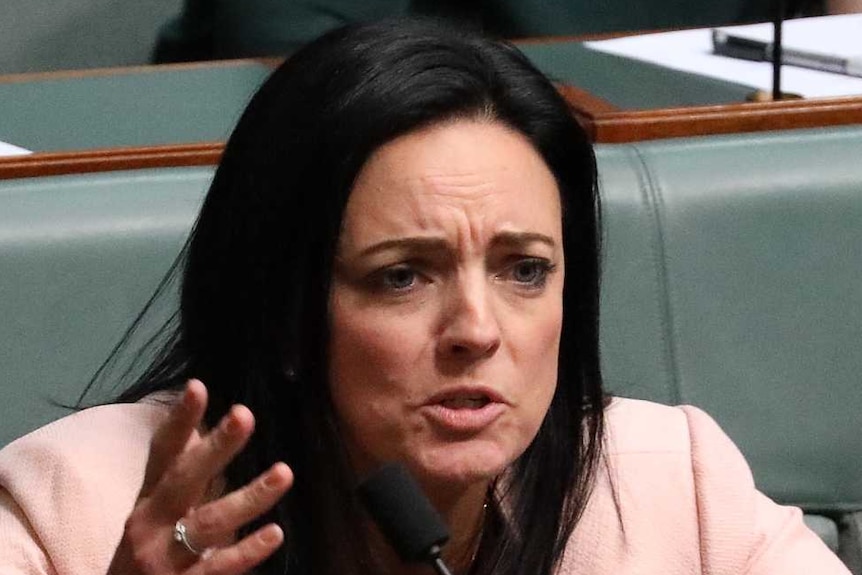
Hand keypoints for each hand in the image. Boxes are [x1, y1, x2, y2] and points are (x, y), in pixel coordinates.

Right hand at [108, 379, 292, 574]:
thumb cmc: (149, 554)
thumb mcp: (156, 514)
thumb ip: (179, 477)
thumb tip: (205, 431)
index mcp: (149, 500)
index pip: (163, 453)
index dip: (179, 420)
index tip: (198, 385)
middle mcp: (151, 524)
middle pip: (185, 478)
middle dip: (216, 447)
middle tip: (244, 414)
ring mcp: (164, 557)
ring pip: (210, 522)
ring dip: (250, 496)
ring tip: (284, 472)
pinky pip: (219, 568)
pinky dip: (247, 551)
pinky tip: (274, 533)